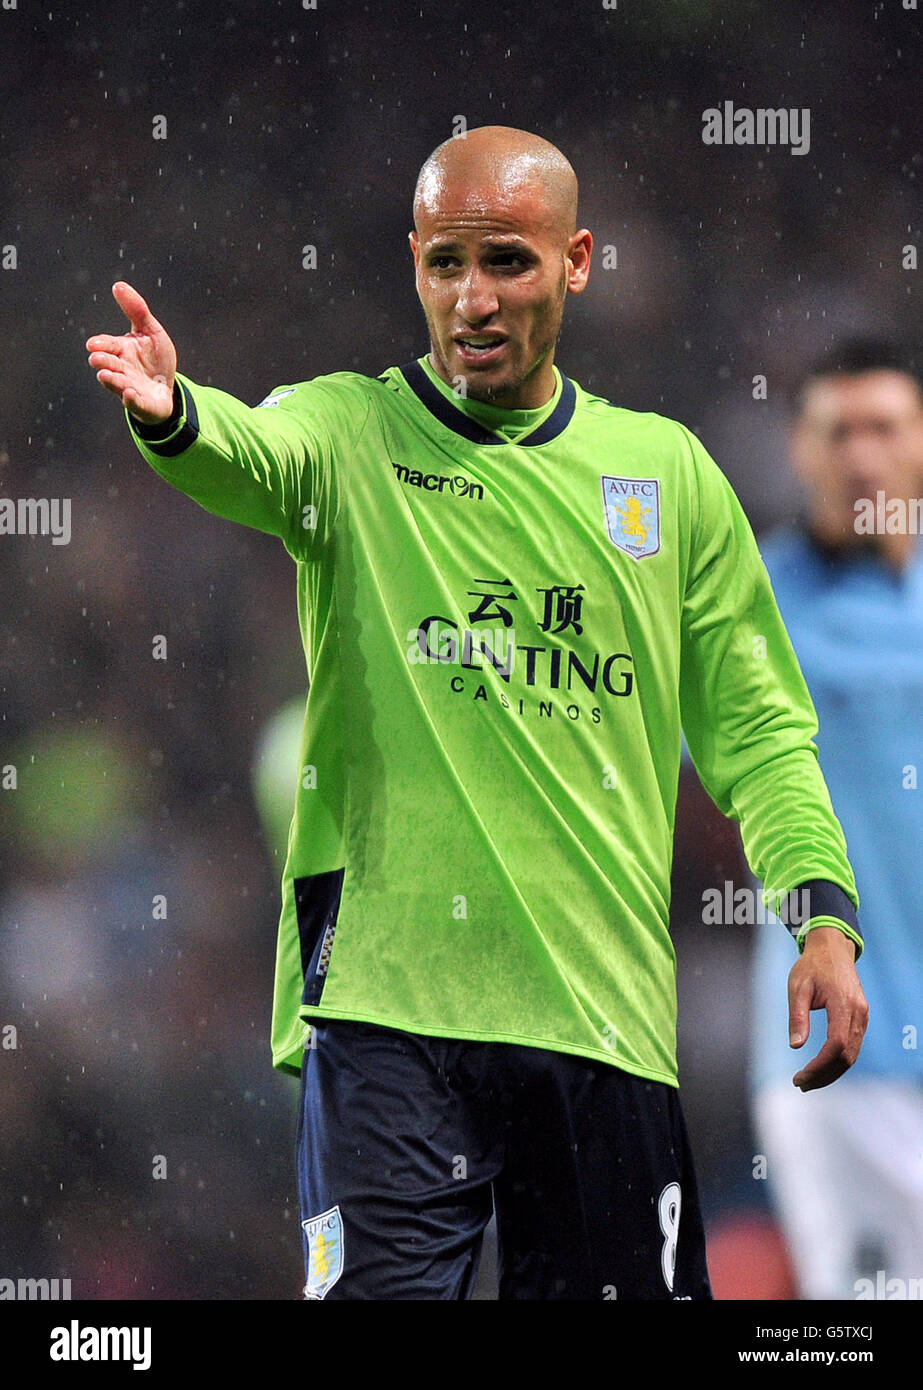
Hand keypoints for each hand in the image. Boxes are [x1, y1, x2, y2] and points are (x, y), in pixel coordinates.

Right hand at [86, 281, 176, 423]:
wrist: (166, 388)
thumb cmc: (154, 359)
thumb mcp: (150, 331)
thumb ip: (136, 310)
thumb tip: (118, 285)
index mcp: (121, 351)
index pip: (107, 345)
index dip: (101, 344)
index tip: (93, 344)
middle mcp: (121, 369)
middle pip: (108, 364)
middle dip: (102, 361)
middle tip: (96, 358)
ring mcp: (129, 387)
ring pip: (117, 384)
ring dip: (112, 380)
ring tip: (104, 375)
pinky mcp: (141, 404)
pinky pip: (134, 403)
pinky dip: (131, 399)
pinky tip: (130, 393)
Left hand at [787, 927, 868, 1090]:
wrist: (832, 949)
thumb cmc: (811, 966)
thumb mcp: (798, 987)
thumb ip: (797, 1016)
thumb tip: (795, 1046)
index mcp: (843, 1003)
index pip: (836, 1044)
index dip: (820, 1065)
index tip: (801, 1077)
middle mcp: (858, 1012)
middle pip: (846, 1055)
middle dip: (824, 1075)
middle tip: (800, 1084)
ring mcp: (863, 1016)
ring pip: (852, 1055)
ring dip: (831, 1072)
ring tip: (808, 1081)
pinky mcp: (861, 1018)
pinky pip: (853, 1046)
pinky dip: (838, 1062)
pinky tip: (822, 1068)